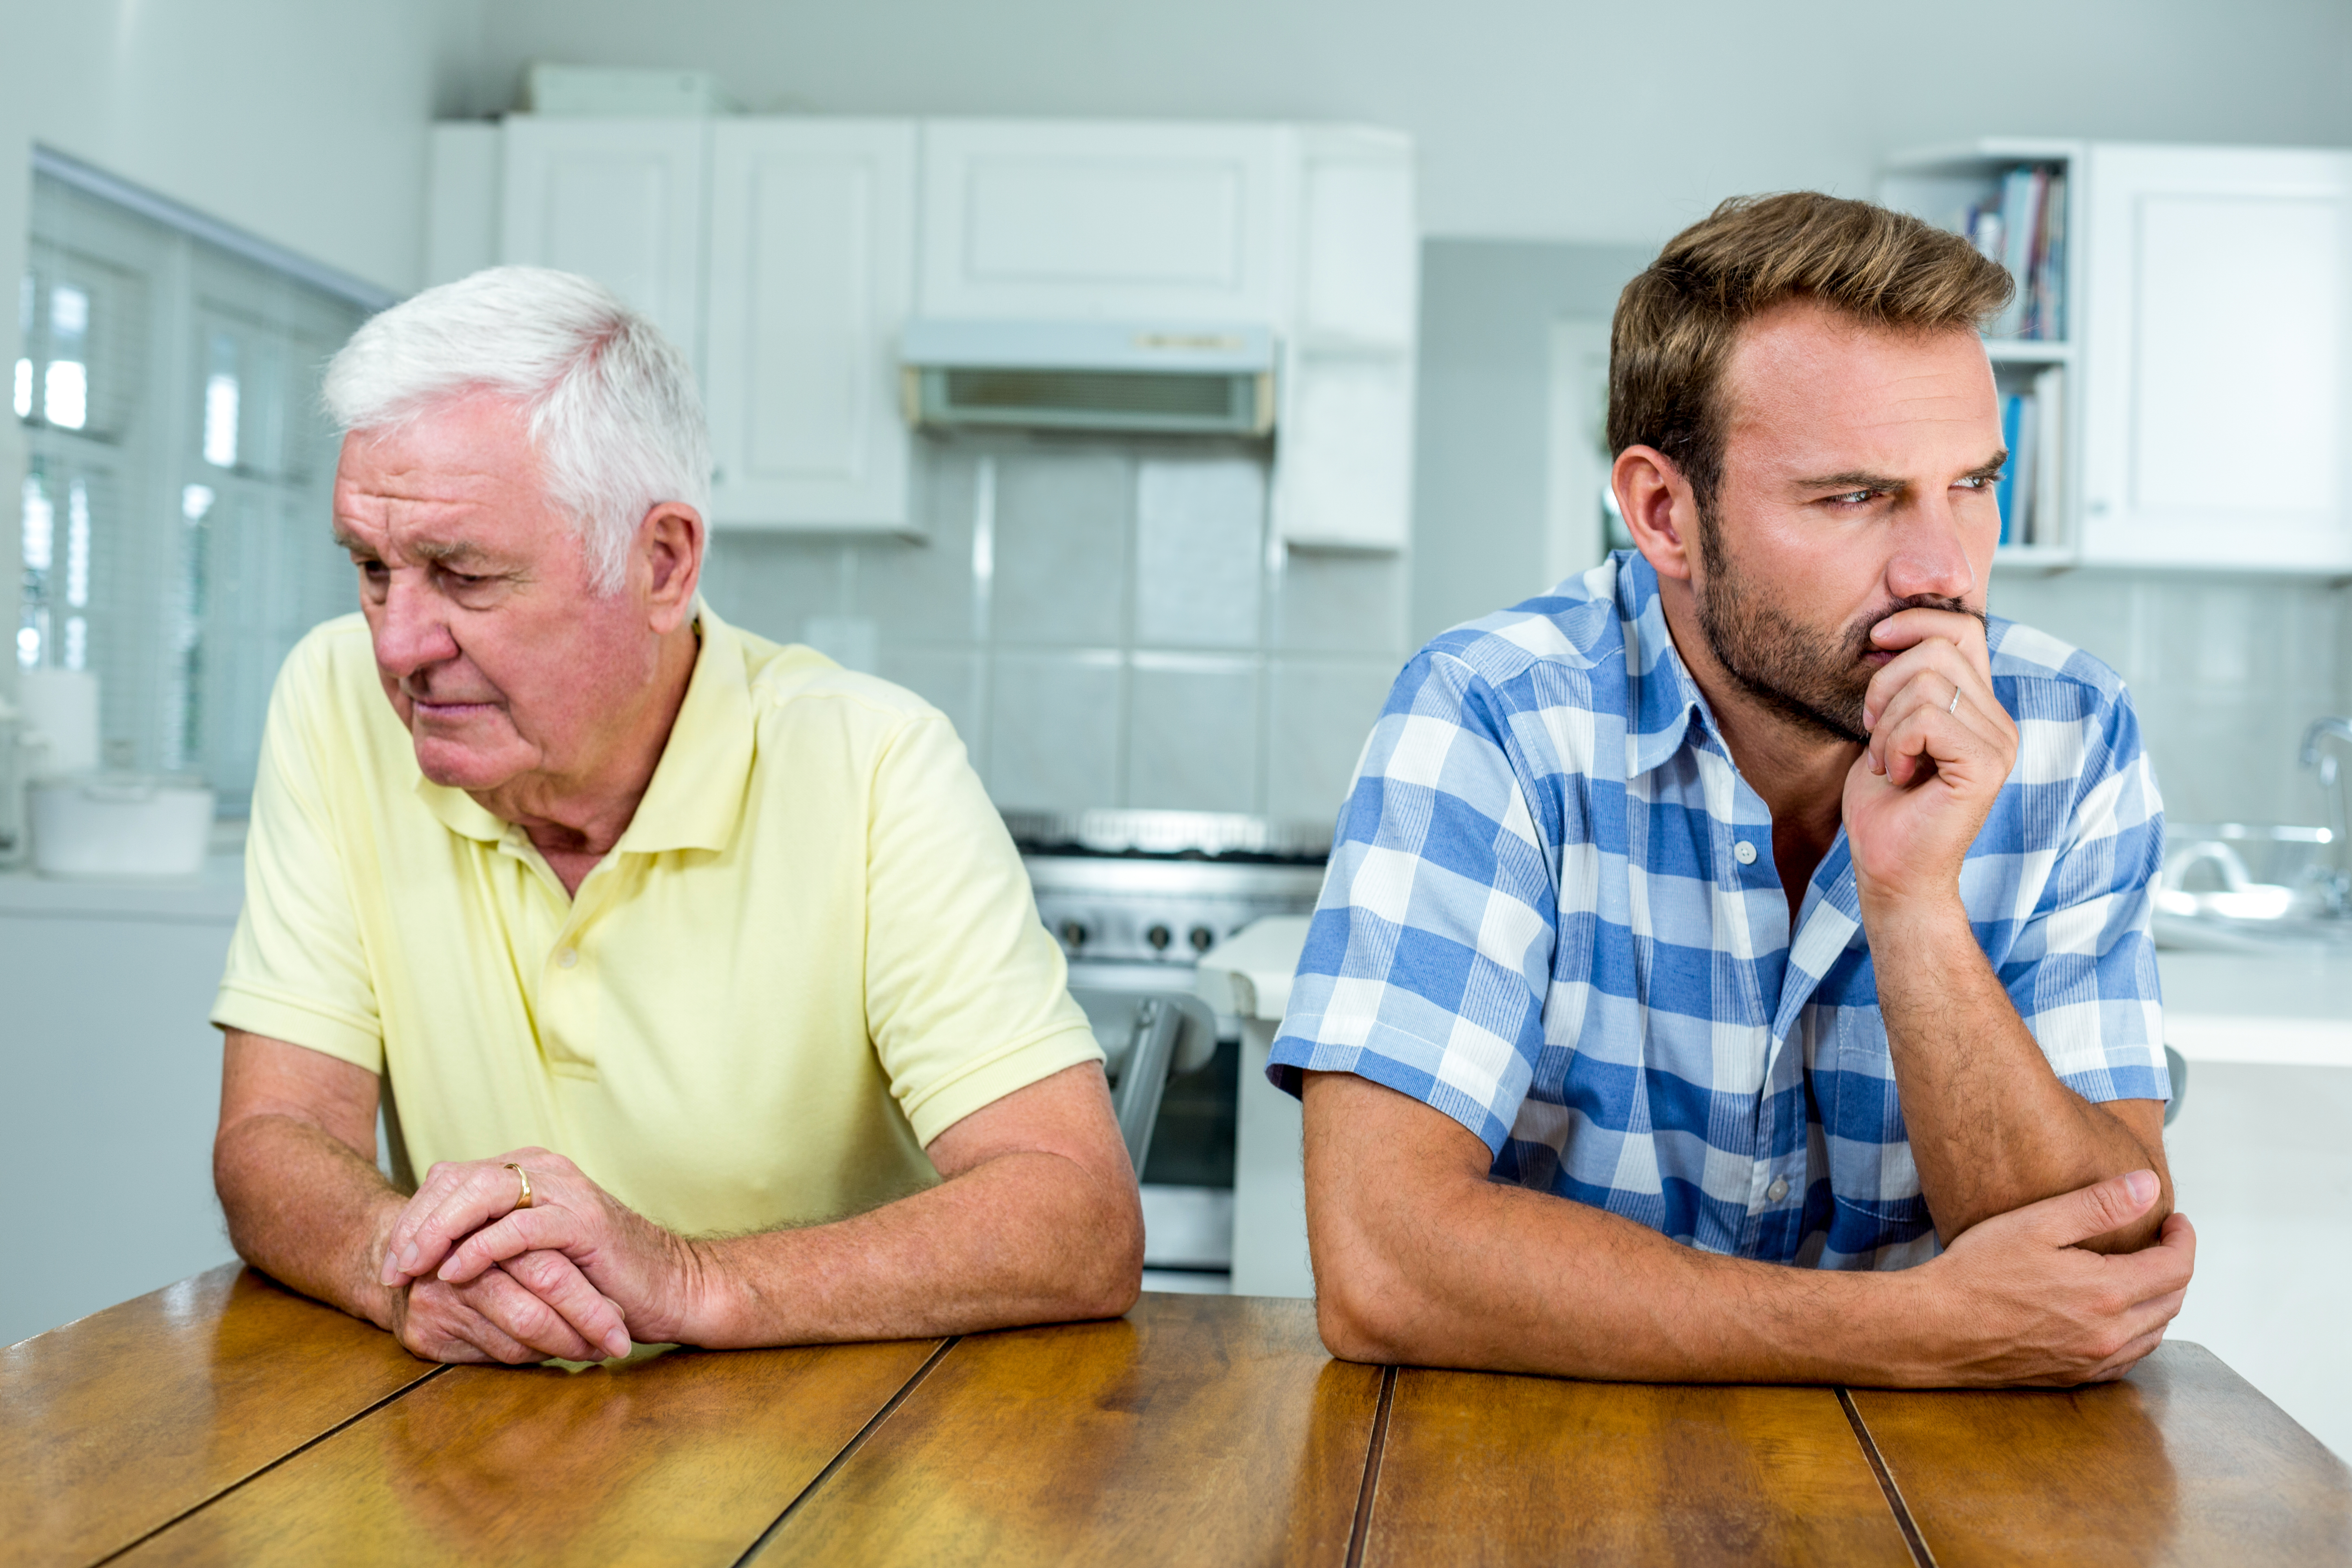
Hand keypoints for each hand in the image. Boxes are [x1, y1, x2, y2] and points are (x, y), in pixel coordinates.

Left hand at [381, 1148, 698, 1348]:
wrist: (671, 1286)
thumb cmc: (600, 1276)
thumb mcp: (533, 1250)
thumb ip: (492, 1235)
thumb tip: (426, 1251)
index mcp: (530, 1170)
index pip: (452, 1177)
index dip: (414, 1216)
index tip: (390, 1261)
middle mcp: (545, 1169)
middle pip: (459, 1179)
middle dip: (416, 1225)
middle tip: (391, 1268)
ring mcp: (566, 1192)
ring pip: (483, 1194)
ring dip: (439, 1233)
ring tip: (413, 1269)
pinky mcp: (583, 1222)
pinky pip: (519, 1228)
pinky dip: (481, 1248)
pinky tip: (456, 1272)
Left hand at [1843, 606, 2017, 910]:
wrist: (1889, 868)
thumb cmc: (1883, 804)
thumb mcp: (1885, 727)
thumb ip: (1903, 683)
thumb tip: (1889, 630)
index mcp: (1979, 706)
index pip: (1962, 629)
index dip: (1915, 621)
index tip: (1874, 641)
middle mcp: (1999, 720)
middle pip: (1936, 650)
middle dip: (1884, 685)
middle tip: (1874, 734)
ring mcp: (1999, 742)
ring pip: (1926, 682)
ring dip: (1885, 723)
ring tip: (1887, 762)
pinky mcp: (1986, 764)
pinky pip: (1926, 720)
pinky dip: (1894, 745)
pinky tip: (1896, 776)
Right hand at [1907, 1169, 2194, 1386]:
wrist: (1935, 1327)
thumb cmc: (1977, 1272)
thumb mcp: (2037, 1223)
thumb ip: (2100, 1205)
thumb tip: (2149, 1186)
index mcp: (2107, 1293)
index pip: (2177, 1267)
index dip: (2183, 1239)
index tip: (2173, 1220)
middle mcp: (2110, 1334)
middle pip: (2173, 1300)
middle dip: (2175, 1265)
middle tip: (2160, 1240)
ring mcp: (2094, 1361)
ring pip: (2156, 1332)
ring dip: (2161, 1300)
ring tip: (2142, 1272)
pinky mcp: (2075, 1377)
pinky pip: (2130, 1357)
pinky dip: (2138, 1332)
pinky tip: (2117, 1314)